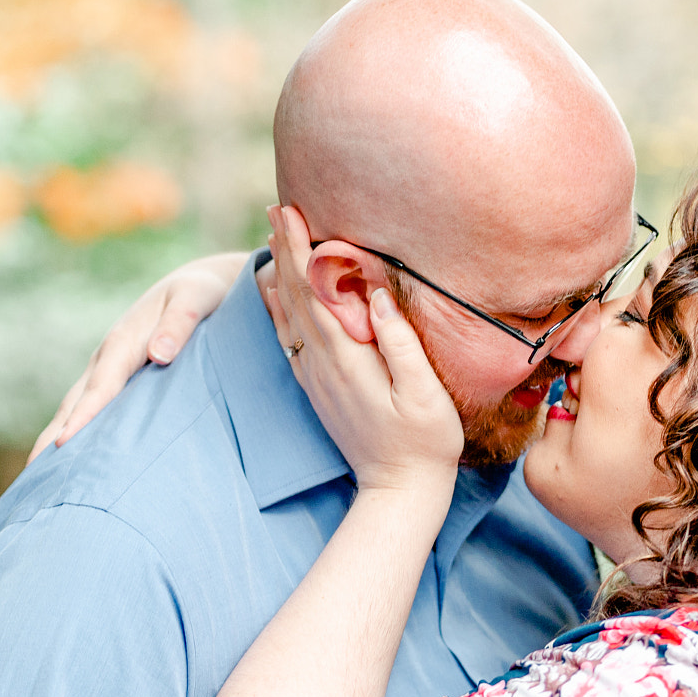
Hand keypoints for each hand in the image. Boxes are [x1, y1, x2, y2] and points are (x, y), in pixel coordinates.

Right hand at [29, 251, 248, 461]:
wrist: (198, 287)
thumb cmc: (202, 294)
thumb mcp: (196, 299)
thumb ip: (180, 323)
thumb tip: (159, 354)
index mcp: (124, 342)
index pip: (101, 387)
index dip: (83, 417)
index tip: (64, 445)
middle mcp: (107, 359)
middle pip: (74, 404)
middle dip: (52, 438)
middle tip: (32, 476)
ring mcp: (106, 371)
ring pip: (74, 409)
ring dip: (55, 441)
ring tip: (36, 480)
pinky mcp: (115, 382)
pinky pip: (89, 410)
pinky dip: (74, 435)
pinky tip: (67, 464)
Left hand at [263, 205, 463, 498]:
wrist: (399, 490)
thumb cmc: (425, 441)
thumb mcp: (424, 393)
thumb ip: (400, 344)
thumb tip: (379, 295)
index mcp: (347, 357)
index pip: (315, 290)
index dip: (302, 248)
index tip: (292, 210)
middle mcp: (322, 363)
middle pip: (295, 295)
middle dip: (285, 248)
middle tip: (276, 206)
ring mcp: (316, 377)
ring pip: (288, 314)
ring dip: (279, 273)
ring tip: (273, 236)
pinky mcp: (318, 388)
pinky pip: (289, 339)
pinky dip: (278, 309)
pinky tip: (274, 292)